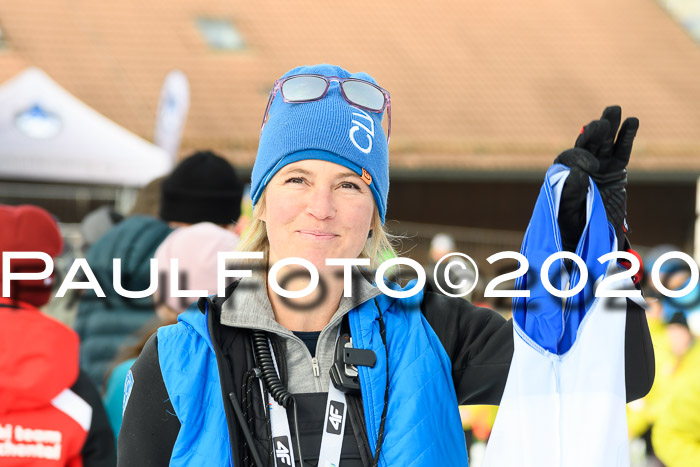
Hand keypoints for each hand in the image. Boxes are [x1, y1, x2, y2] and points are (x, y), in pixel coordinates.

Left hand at [555, 106, 638, 249]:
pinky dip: (626, 137)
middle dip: (593, 132)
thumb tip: (577, 172)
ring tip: (614, 109)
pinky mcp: (615, 171)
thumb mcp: (567, 212)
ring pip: (604, 143)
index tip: (591, 168)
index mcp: (562, 174)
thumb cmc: (571, 226)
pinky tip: (632, 122)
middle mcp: (580, 167)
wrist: (588, 237)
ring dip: (610, 126)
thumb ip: (570, 192)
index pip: (571, 157)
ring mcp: (599, 167)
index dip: (581, 158)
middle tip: (601, 124)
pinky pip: (621, 151)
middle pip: (586, 144)